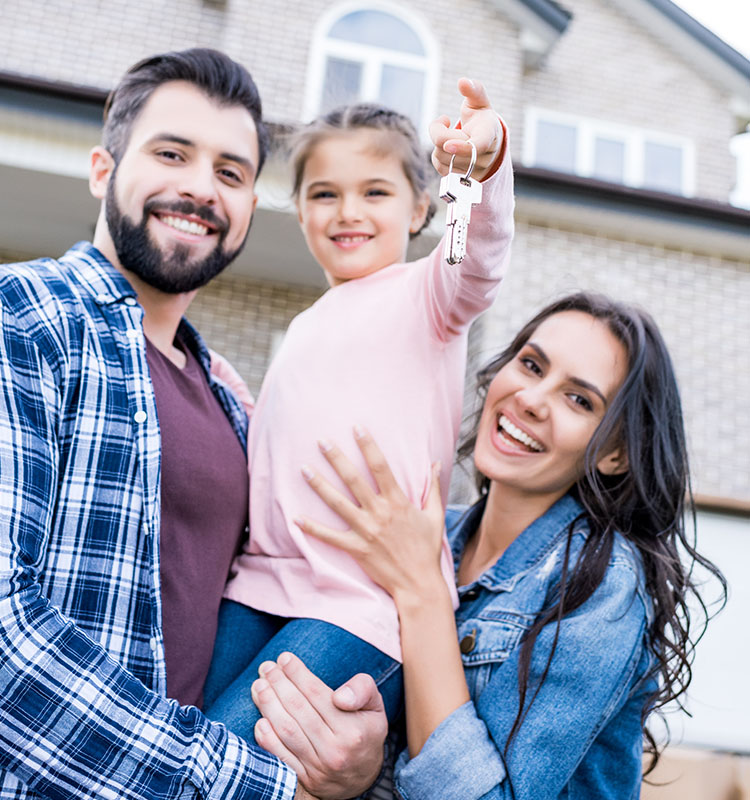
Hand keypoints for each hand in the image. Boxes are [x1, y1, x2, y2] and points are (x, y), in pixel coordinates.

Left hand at [252, 652, 387, 798]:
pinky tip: (259, 720)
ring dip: (268, 705)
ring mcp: (318, 767)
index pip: (317, 694)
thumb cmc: (366, 731)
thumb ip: (363, 690)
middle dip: (278, 684)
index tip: (284, 658)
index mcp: (352, 729)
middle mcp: (334, 750)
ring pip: (287, 730)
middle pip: (298, 709)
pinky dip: (267, 739)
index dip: (298, 673)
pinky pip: (281, 758)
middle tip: (266, 667)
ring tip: (258, 686)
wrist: (363, 777)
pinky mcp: (304, 780)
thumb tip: (339, 696)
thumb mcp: (375, 706)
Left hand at [296, 428, 445, 602]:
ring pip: (337, 503)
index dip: (368, 445)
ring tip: (304, 469)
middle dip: (337, 458)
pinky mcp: (356, 549)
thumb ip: (432, 488)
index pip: (380, 466)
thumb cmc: (427, 549)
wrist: (418, 583)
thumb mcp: (434, 515)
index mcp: (398, 502)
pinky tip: (296, 518)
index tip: (357, 427)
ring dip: (319, 485)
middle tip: (321, 441)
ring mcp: (366, 531)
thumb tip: (435, 464)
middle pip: (353, 480)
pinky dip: (312, 528)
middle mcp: (379, 513)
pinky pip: (330, 536)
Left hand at [429, 77, 504, 181]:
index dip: (461, 146)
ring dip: (437, 144)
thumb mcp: (480, 103)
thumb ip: (473, 91)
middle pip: (447, 148)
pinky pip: (438, 167)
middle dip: (438, 131)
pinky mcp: (460, 179)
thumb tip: (463, 82)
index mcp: (489, 136)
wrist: (488, 146)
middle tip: (444, 120)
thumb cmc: (482, 120)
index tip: (447, 144)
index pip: (477, 146)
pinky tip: (447, 147)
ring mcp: (471, 172)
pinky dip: (437, 155)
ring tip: (449, 134)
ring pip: (441, 158)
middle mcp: (482, 158)